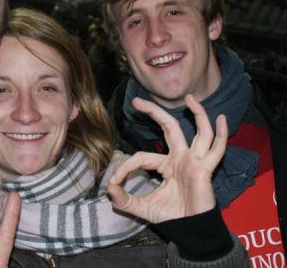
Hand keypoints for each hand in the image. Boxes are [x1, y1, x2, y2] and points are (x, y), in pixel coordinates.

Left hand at [107, 95, 226, 222]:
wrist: (189, 231)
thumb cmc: (170, 217)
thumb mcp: (142, 207)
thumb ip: (124, 200)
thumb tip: (108, 189)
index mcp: (166, 165)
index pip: (142, 156)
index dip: (125, 167)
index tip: (113, 181)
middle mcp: (181, 158)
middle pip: (170, 128)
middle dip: (154, 112)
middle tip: (137, 101)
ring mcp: (195, 162)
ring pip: (200, 132)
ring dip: (198, 114)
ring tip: (191, 98)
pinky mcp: (205, 170)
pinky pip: (216, 149)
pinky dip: (221, 134)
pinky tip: (222, 119)